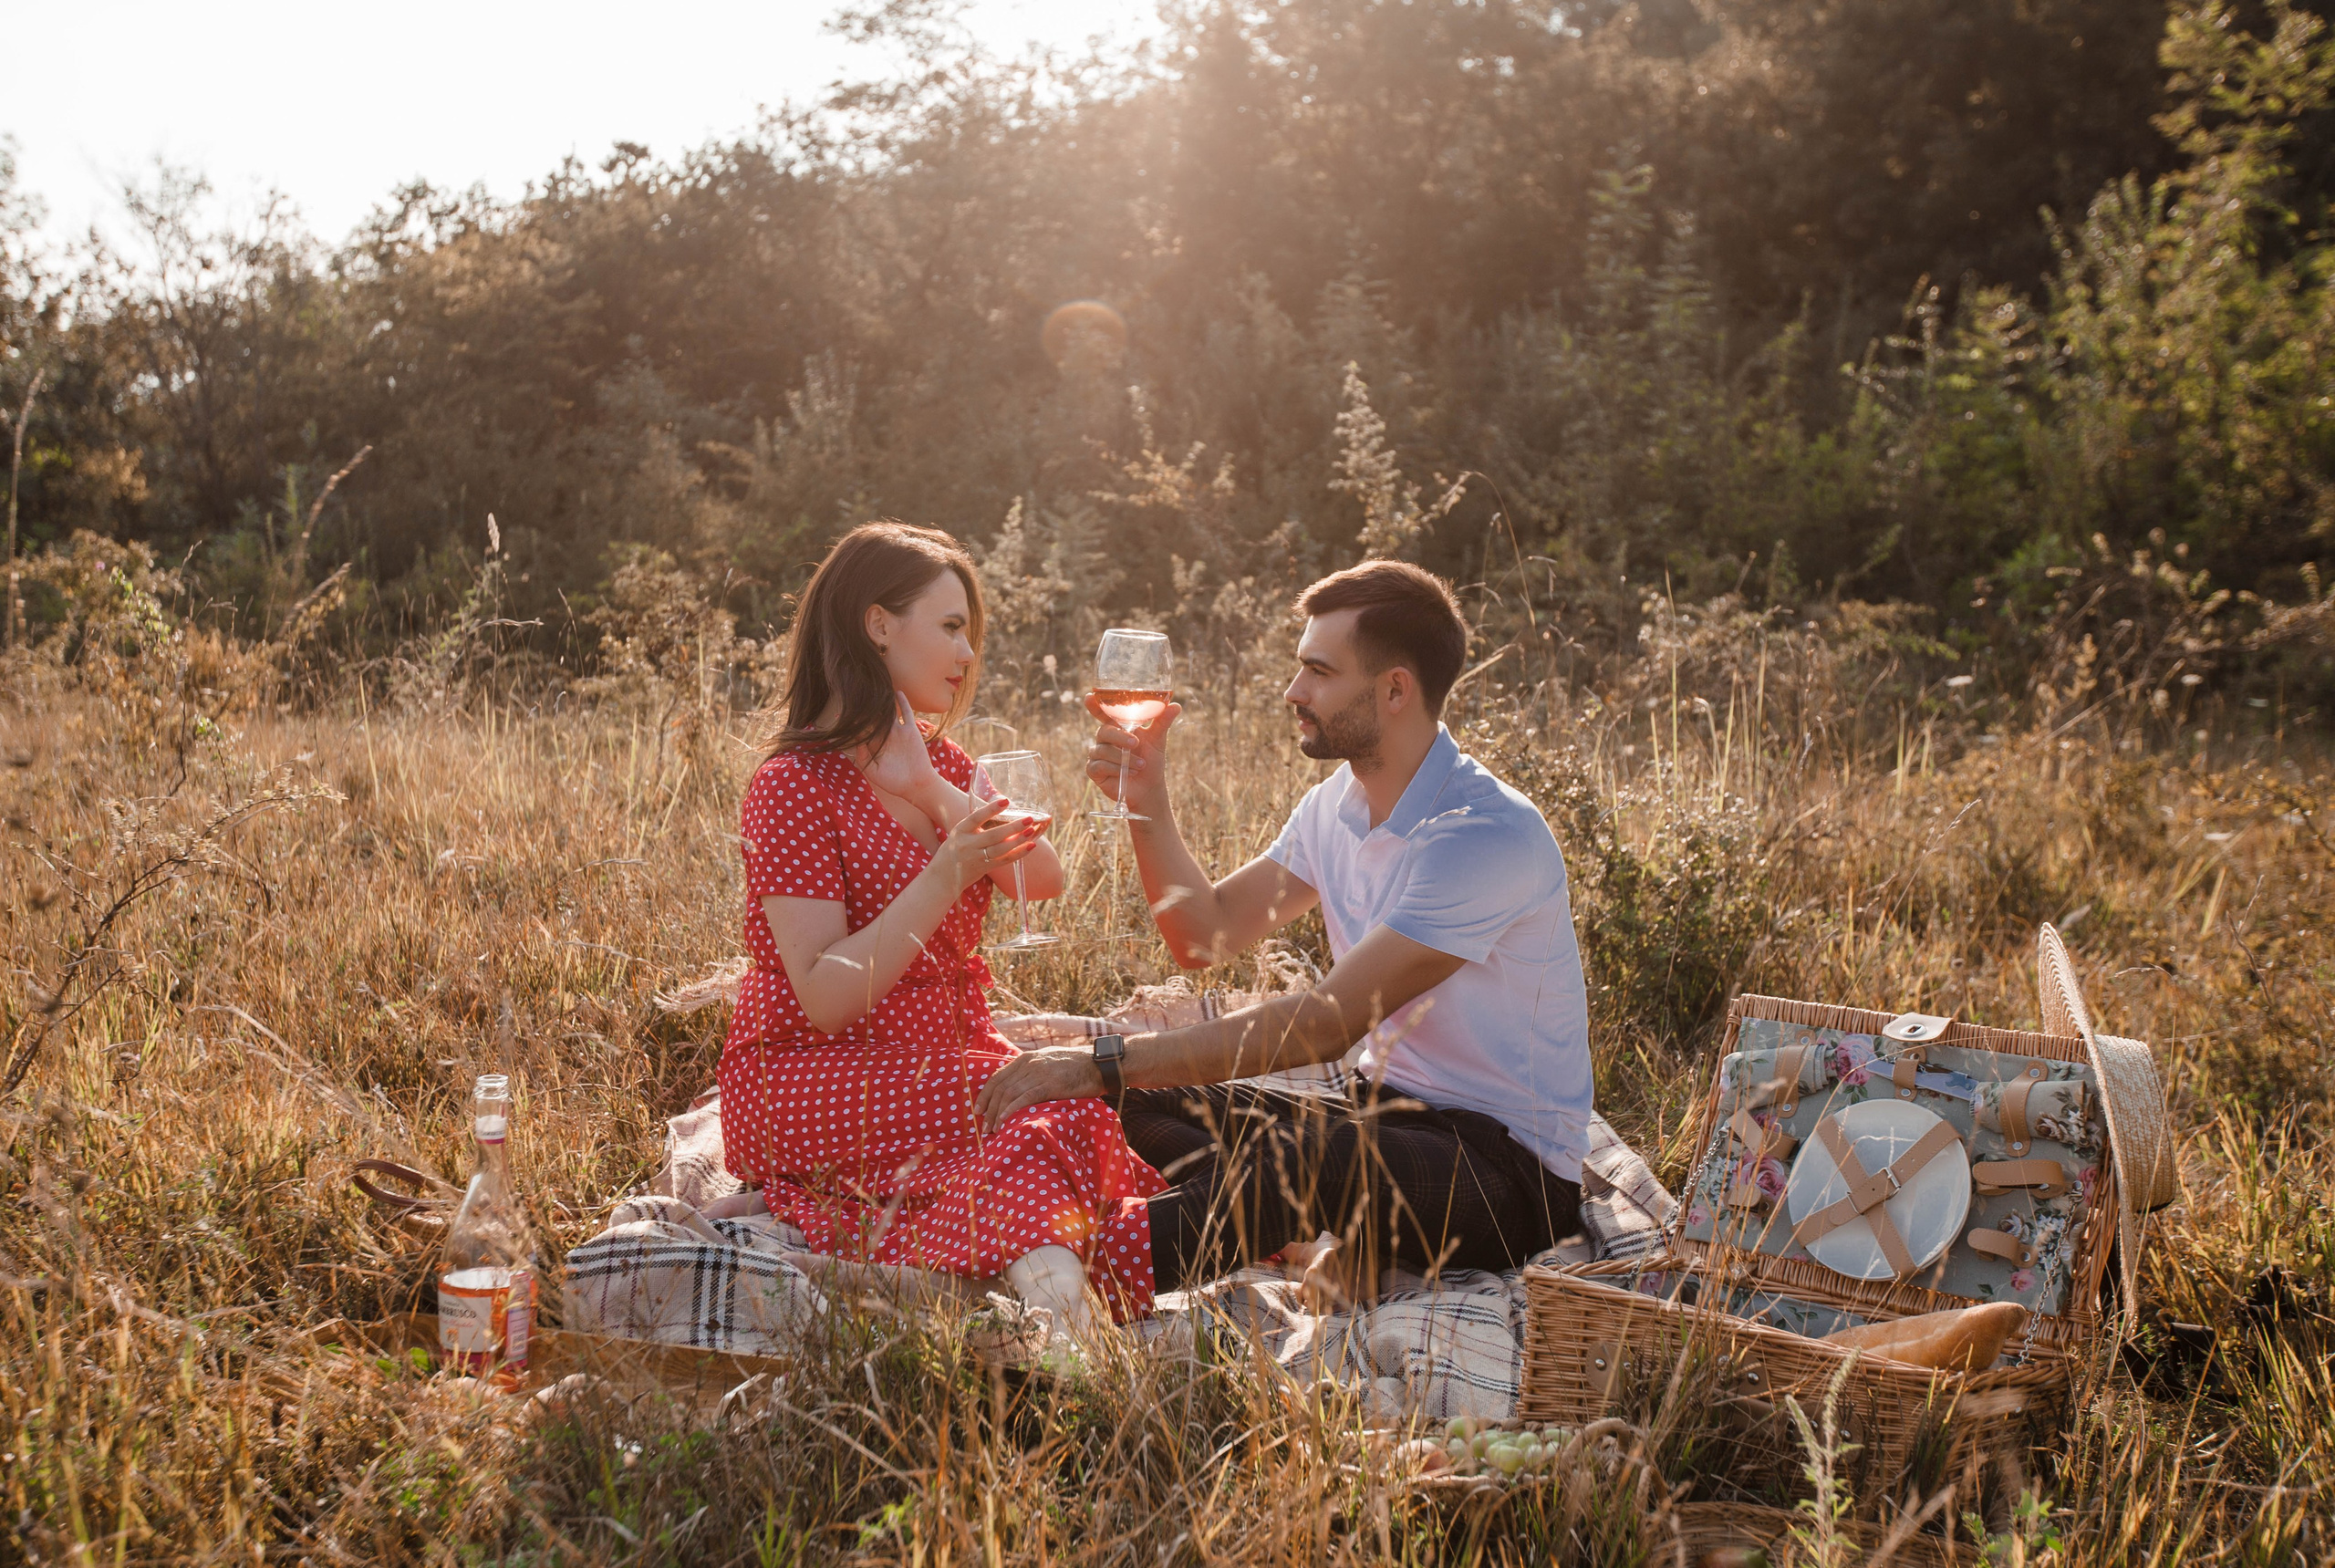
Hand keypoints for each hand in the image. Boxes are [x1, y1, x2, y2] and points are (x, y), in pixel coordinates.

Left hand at [860, 693, 948, 821]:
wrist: (916, 784)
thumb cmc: (893, 782)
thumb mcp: (873, 772)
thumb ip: (863, 758)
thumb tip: (855, 742)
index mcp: (873, 745)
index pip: (861, 728)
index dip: (853, 720)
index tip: (843, 709)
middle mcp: (884, 735)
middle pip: (873, 716)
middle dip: (866, 706)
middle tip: (856, 690)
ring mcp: (898, 732)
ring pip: (888, 712)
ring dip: (883, 701)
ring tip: (875, 686)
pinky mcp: (910, 731)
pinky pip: (907, 713)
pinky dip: (903, 702)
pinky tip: (898, 691)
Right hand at [931, 793, 1044, 893]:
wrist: (942, 877)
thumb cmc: (953, 849)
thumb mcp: (959, 833)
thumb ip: (975, 824)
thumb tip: (1000, 806)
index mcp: (960, 830)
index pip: (976, 817)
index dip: (991, 809)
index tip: (1005, 801)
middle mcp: (968, 844)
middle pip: (993, 835)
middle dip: (1013, 827)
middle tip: (1029, 819)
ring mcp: (976, 857)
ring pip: (1001, 849)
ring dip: (1018, 840)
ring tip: (1032, 830)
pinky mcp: (984, 868)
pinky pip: (1004, 860)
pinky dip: (1019, 853)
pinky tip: (1031, 846)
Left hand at [975, 1043, 1104, 1133]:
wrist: (1099, 1065)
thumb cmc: (1075, 1067)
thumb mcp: (1048, 1062)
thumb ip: (1031, 1071)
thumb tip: (1016, 1088)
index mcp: (1026, 1058)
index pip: (997, 1077)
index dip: (985, 1094)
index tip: (978, 1110)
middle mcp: (1029, 1064)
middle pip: (1000, 1088)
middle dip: (989, 1109)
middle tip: (984, 1127)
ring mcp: (1040, 1073)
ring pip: (1009, 1094)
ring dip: (998, 1114)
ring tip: (993, 1130)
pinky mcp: (1051, 1085)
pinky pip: (1025, 1098)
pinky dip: (1012, 1110)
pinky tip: (1005, 1121)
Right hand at [1083, 693, 1182, 817]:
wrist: (1149, 787)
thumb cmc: (1151, 761)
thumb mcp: (1158, 740)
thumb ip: (1162, 722)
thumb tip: (1176, 705)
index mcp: (1117, 727)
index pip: (1103, 713)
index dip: (1095, 706)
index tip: (1088, 697)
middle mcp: (1104, 739)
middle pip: (1104, 731)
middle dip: (1120, 737)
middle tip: (1135, 743)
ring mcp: (1098, 754)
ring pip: (1102, 750)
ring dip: (1122, 758)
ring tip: (1140, 765)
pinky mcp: (1094, 770)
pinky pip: (1099, 766)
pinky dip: (1115, 768)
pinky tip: (1128, 773)